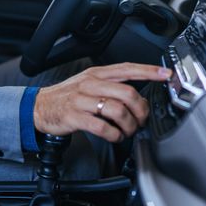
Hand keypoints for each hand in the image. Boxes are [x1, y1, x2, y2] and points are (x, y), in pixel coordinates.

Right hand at [33, 63, 170, 141]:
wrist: (38, 107)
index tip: (166, 75)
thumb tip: (139, 96)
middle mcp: (90, 84)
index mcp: (96, 74)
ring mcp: (81, 100)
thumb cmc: (67, 97)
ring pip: (117, 110)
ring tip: (126, 131)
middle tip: (140, 120)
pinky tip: (114, 136)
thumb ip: (111, 85)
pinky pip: (102, 127)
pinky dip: (114, 135)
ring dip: (128, 125)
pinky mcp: (74, 117)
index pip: (127, 68)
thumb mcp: (88, 83)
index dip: (148, 71)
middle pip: (127, 93)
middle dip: (140, 111)